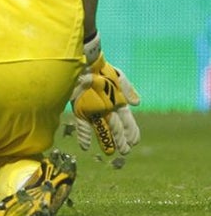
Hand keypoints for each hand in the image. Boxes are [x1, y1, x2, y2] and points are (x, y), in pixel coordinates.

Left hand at [71, 36, 140, 154]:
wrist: (80, 62)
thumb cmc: (100, 68)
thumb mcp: (117, 77)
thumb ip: (127, 89)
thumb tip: (137, 104)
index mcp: (117, 101)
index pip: (126, 120)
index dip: (131, 131)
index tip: (135, 142)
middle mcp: (105, 107)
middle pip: (115, 126)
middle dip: (120, 139)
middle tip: (124, 152)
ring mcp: (92, 108)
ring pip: (101, 128)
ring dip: (105, 140)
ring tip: (110, 153)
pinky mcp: (78, 107)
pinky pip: (82, 124)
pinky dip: (84, 135)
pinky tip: (85, 147)